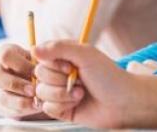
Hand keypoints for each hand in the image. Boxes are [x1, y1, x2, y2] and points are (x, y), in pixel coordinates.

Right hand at [0, 43, 43, 119]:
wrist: (42, 82)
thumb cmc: (40, 66)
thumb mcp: (41, 60)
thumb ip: (40, 62)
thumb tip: (40, 67)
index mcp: (6, 52)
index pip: (4, 55)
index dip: (20, 65)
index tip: (35, 72)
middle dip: (15, 84)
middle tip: (33, 90)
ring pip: (1, 96)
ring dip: (20, 101)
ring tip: (36, 101)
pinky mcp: (0, 104)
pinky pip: (7, 109)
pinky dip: (22, 110)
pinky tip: (33, 106)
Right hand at [33, 40, 156, 129]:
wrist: (123, 102)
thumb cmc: (108, 75)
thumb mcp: (85, 54)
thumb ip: (59, 48)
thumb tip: (34, 49)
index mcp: (64, 56)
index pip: (41, 56)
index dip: (52, 63)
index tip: (69, 65)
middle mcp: (59, 73)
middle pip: (39, 75)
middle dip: (58, 80)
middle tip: (77, 79)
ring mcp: (59, 91)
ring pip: (41, 92)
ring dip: (62, 94)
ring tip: (80, 93)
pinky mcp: (61, 109)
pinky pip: (47, 107)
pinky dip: (62, 106)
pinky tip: (77, 103)